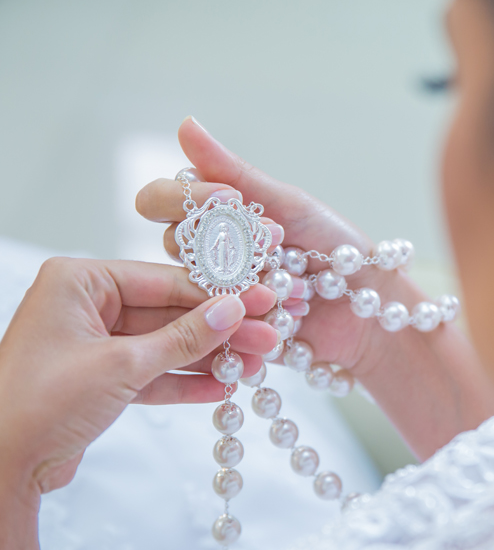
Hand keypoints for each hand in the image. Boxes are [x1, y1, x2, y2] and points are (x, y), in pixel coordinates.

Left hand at [0, 258, 275, 548]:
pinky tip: (220, 387)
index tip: (260, 300)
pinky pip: (151, 372)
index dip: (217, 294)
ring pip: (164, 344)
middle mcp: (86, 306)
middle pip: (170, 312)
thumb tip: (233, 311)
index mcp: (80, 282)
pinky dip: (183, 381)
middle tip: (267, 336)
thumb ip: (183, 338)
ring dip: (208, 358)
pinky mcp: (99, 379)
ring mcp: (93, 343)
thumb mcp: (122, 365)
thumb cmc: (37, 403)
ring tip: (253, 366)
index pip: (163, 280)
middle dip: (219, 330)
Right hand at [135, 116, 421, 375]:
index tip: (232, 200)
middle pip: (172, 244)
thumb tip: (185, 124)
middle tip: (279, 243)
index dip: (186, 198)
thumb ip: (233, 172)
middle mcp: (203, 257)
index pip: (160, 199)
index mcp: (211, 217)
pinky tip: (290, 317)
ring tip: (298, 285)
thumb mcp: (288, 204)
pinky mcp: (225, 337)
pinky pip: (215, 330)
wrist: (367, 304)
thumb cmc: (333, 247)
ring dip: (249, 282)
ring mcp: (211, 299)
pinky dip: (253, 320)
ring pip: (193, 289)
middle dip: (231, 242)